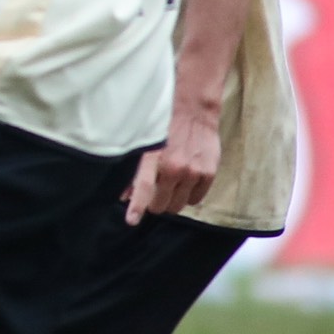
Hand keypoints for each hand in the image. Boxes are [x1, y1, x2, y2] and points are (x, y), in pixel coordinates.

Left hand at [126, 107, 219, 224]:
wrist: (194, 113)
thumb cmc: (164, 128)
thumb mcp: (145, 145)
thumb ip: (135, 171)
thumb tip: (124, 196)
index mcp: (154, 158)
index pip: (143, 188)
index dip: (137, 207)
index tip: (132, 220)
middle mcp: (174, 168)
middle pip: (162, 204)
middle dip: (156, 203)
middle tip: (156, 193)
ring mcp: (193, 172)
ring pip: (179, 205)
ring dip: (172, 200)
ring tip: (172, 186)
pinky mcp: (208, 173)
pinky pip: (196, 199)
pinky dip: (189, 196)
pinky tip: (186, 183)